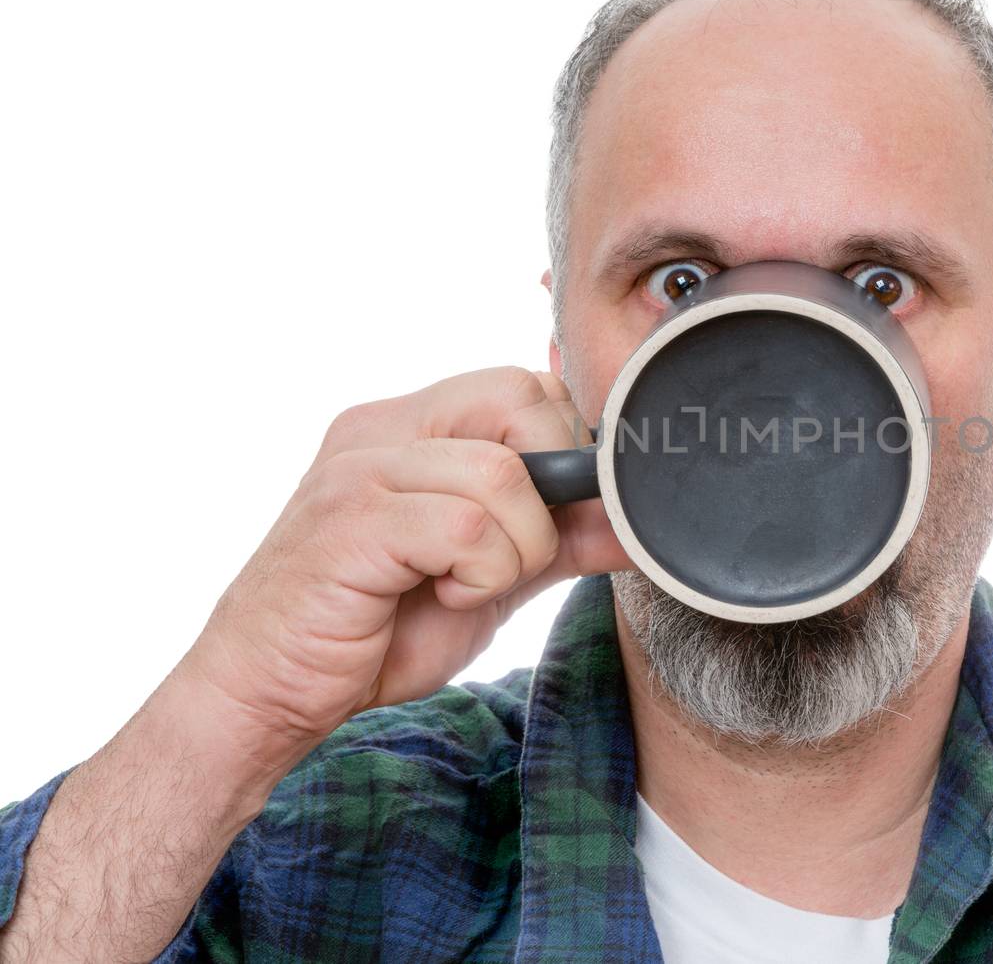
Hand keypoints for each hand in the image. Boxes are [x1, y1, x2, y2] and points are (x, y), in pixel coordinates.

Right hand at [181, 366, 628, 760]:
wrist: (273, 692)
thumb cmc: (377, 630)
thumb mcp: (491, 577)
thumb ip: (558, 539)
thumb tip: (634, 521)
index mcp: (411, 424)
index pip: (524, 384)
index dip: (566, 448)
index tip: (561, 514)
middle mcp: (382, 428)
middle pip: (520, 397)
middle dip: (551, 486)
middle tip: (519, 550)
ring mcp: (360, 468)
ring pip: (503, 474)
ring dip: (515, 549)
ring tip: (470, 585)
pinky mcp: (350, 521)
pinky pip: (465, 528)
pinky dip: (481, 575)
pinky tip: (443, 597)